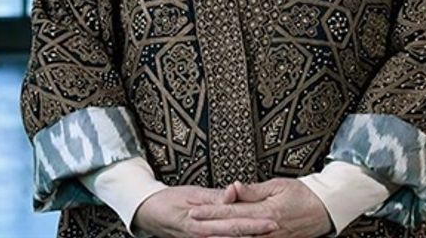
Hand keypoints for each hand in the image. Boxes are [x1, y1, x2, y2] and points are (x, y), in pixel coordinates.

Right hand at [133, 186, 278, 237]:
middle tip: (277, 229)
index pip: (235, 224)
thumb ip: (215, 197)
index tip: (273, 221)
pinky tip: (248, 236)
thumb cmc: (170, 200)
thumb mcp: (192, 194)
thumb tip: (233, 193)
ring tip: (267, 234)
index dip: (255, 224)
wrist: (148, 213)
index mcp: (202, 223)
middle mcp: (203, 236)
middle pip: (236, 237)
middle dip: (257, 235)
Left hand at [188, 179, 332, 237]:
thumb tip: (233, 187)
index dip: (211, 212)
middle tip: (191, 225)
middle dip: (209, 228)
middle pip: (232, 230)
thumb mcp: (278, 185)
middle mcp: (266, 228)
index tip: (194, 211)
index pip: (232, 211)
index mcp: (265, 210)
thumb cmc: (303, 194)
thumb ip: (253, 190)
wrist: (326, 210)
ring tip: (203, 235)